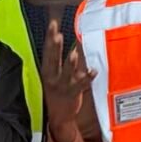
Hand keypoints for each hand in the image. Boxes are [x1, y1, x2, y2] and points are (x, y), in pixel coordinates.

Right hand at [41, 17, 94, 141]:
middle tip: (57, 34)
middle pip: (53, 59)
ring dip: (70, 64)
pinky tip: (93, 72)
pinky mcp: (71, 94)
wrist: (58, 117)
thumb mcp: (54, 76)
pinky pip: (80, 85)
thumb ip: (61, 61)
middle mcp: (52, 77)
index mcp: (47, 71)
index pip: (47, 51)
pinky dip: (87, 78)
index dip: (49, 37)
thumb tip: (72, 45)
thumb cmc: (57, 93)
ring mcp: (62, 86)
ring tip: (73, 54)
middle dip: (55, 46)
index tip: (52, 24)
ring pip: (66, 73)